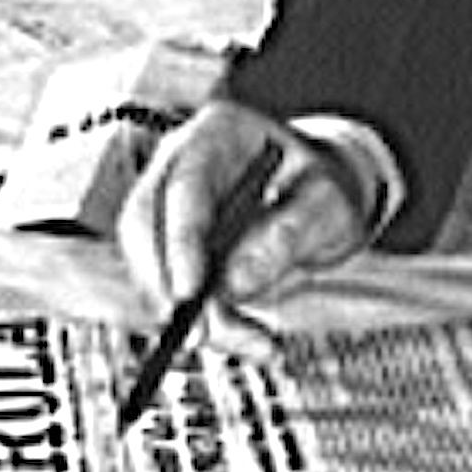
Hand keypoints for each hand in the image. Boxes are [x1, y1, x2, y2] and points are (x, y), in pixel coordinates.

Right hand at [117, 100, 380, 354]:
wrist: (320, 198)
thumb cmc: (325, 189)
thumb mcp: (329, 206)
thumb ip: (286, 235)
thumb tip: (232, 283)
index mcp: (219, 131)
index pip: (184, 186)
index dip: (179, 242)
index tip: (190, 294)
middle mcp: (181, 161)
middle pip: (142, 224)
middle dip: (164, 286)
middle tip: (202, 335)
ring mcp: (169, 202)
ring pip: (148, 264)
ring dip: (187, 314)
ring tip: (249, 341)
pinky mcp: (171, 244)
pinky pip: (168, 287)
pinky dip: (201, 321)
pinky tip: (245, 338)